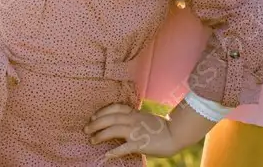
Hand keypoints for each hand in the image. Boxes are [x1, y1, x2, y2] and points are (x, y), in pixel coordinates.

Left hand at [84, 100, 218, 159]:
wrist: (176, 134)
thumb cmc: (162, 128)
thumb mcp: (146, 118)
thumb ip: (134, 119)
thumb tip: (123, 122)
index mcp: (135, 113)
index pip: (115, 108)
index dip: (103, 111)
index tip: (94, 116)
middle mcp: (133, 120)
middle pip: (110, 118)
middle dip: (96, 123)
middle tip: (86, 129)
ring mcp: (136, 131)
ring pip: (113, 129)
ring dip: (100, 135)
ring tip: (92, 140)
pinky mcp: (140, 144)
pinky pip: (124, 147)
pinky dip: (114, 151)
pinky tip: (107, 155)